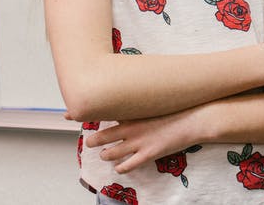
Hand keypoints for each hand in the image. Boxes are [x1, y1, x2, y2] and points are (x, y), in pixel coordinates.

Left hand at [84, 105, 206, 173]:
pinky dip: (121, 168)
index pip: (100, 112)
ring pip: (111, 153)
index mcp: (132, 112)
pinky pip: (128, 166)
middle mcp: (131, 128)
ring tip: (105, 155)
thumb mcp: (157, 99)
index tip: (68, 114)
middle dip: (93, 141)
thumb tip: (134, 94)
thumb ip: (142, 99)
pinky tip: (120, 168)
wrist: (195, 118)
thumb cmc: (178, 107)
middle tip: (90, 142)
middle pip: (101, 136)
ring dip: (106, 155)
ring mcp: (138, 142)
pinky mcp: (148, 154)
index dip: (82, 113)